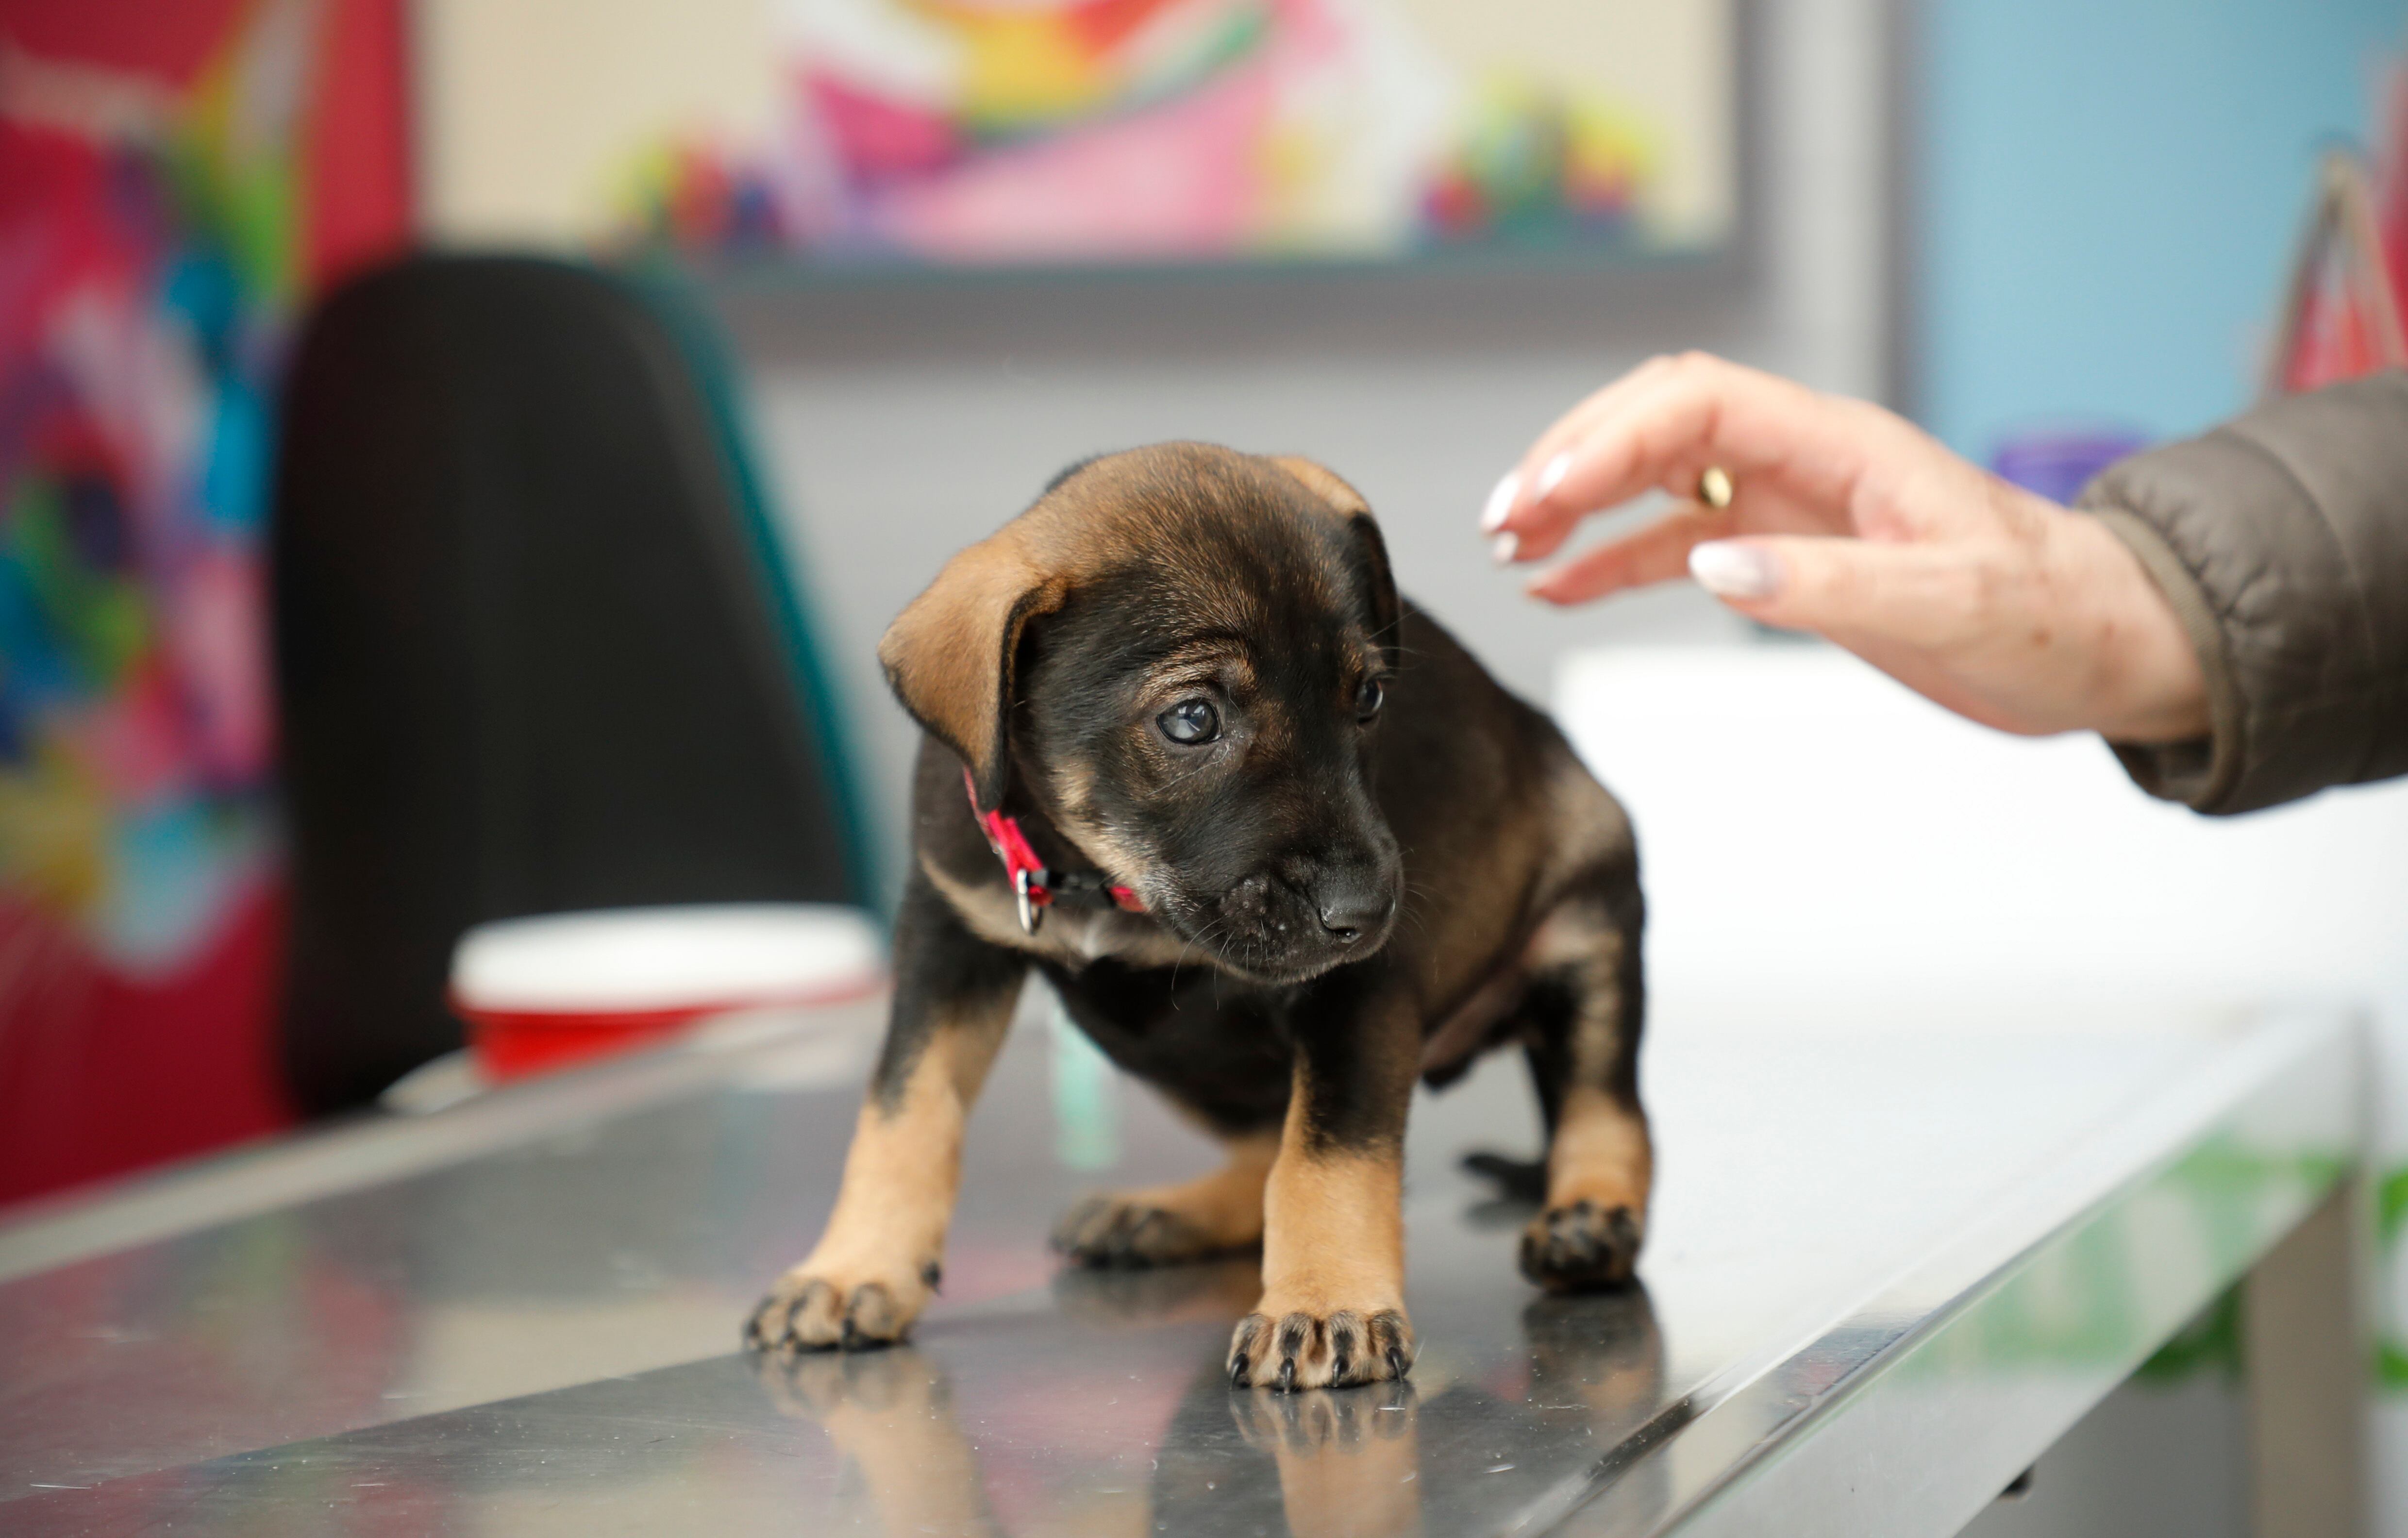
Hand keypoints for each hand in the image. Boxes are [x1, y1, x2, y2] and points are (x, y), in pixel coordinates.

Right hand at [1482, 353, 2209, 742]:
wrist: (2108, 649)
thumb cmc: (2054, 615)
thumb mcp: (1953, 604)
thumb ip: (1829, 586)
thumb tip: (1714, 564)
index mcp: (1845, 447)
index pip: (1696, 405)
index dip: (1609, 442)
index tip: (1545, 499)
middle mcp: (1808, 462)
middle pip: (1659, 423)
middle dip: (1573, 460)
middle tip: (1506, 519)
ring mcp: (1794, 508)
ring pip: (1659, 480)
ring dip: (1581, 506)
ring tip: (1512, 548)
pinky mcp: (1793, 561)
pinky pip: (1681, 544)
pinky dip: (1617, 561)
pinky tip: (1562, 586)